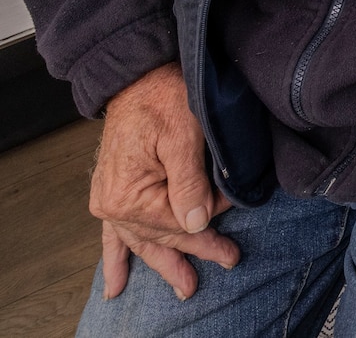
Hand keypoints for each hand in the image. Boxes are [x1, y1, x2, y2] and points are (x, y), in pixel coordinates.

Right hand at [90, 63, 237, 300]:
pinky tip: (116, 284)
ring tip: (183, 288)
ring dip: (163, 263)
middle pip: (162, 237)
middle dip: (195, 252)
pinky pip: (114, 234)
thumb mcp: (183, 136)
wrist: (139, 76)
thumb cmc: (164, 98)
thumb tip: (197, 224)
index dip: (210, 220)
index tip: (237, 207)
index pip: (179, 223)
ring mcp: (110, 200)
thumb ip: (189, 184)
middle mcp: (113, 205)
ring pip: (142, 241)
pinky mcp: (113, 192)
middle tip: (229, 260)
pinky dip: (117, 257)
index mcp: (129, 196)